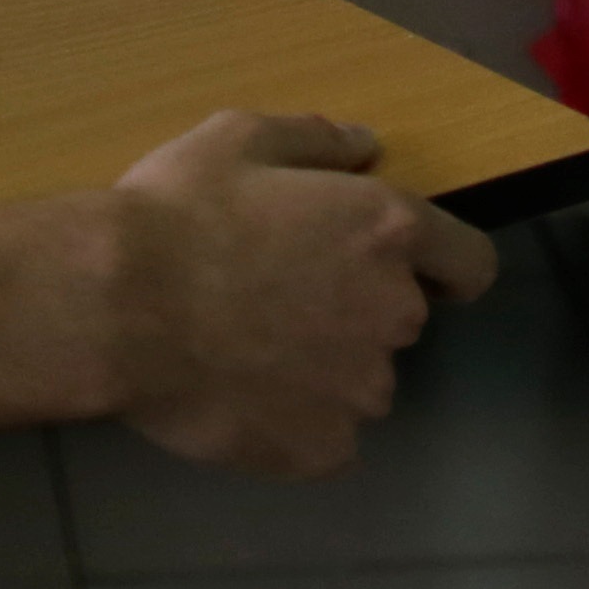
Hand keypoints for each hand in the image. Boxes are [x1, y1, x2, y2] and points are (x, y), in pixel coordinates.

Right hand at [97, 112, 496, 476]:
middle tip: (278, 297)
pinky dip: (295, 423)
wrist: (116, 307)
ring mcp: (361, 391)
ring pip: (360, 381)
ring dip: (324, 368)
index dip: (445, 266)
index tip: (403, 268)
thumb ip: (317, 139)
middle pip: (401, 318)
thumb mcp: (241, 138)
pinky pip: (325, 437)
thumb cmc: (180, 211)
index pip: (471, 263)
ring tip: (248, 352)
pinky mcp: (322, 450)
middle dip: (355, 309)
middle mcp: (394, 312)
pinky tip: (240, 397)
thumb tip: (367, 146)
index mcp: (387, 231)